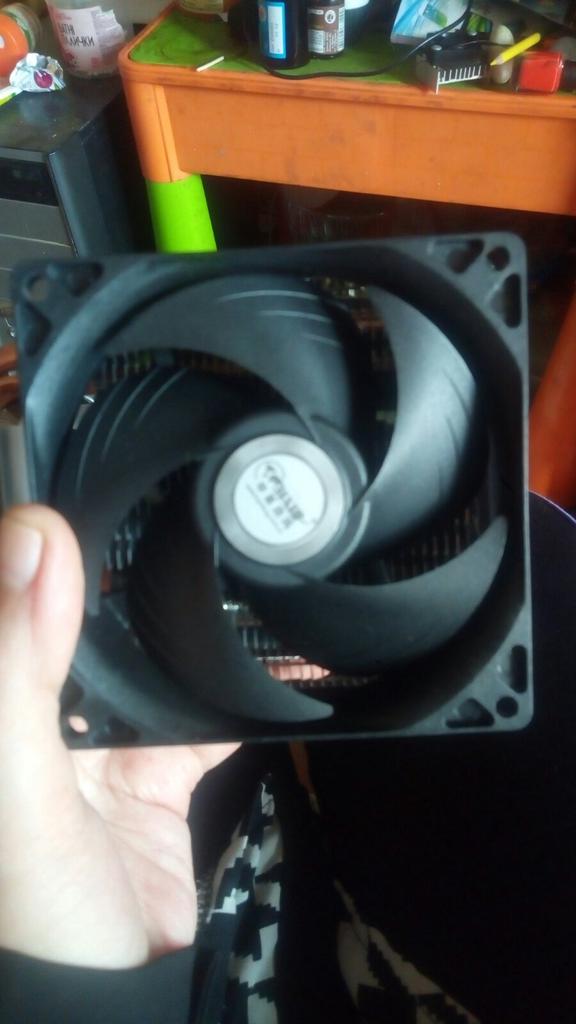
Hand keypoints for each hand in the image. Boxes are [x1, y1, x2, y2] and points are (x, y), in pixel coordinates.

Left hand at [0, 505, 237, 969]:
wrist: (111, 1015)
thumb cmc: (39, 921)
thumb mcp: (17, 794)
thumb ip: (14, 670)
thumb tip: (32, 537)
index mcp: (2, 694)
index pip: (20, 584)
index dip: (54, 527)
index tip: (113, 465)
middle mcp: (39, 711)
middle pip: (88, 612)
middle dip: (135, 563)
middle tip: (199, 501)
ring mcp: (99, 744)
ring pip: (151, 657)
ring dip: (195, 621)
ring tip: (248, 562)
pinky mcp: (153, 776)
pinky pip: (206, 715)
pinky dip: (250, 690)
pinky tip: (290, 660)